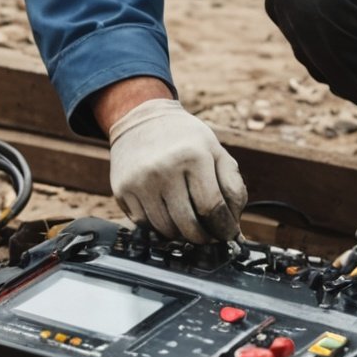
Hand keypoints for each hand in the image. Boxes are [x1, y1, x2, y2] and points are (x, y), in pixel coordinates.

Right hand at [107, 98, 247, 244]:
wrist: (141, 119)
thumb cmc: (184, 138)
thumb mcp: (215, 151)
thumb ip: (232, 185)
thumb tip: (234, 226)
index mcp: (193, 156)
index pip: (212, 208)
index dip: (224, 228)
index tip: (228, 234)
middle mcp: (164, 169)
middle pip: (188, 225)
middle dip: (204, 237)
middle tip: (210, 235)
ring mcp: (139, 181)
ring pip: (166, 230)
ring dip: (181, 234)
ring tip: (189, 224)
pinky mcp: (122, 190)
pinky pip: (144, 224)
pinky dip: (159, 227)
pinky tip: (167, 215)